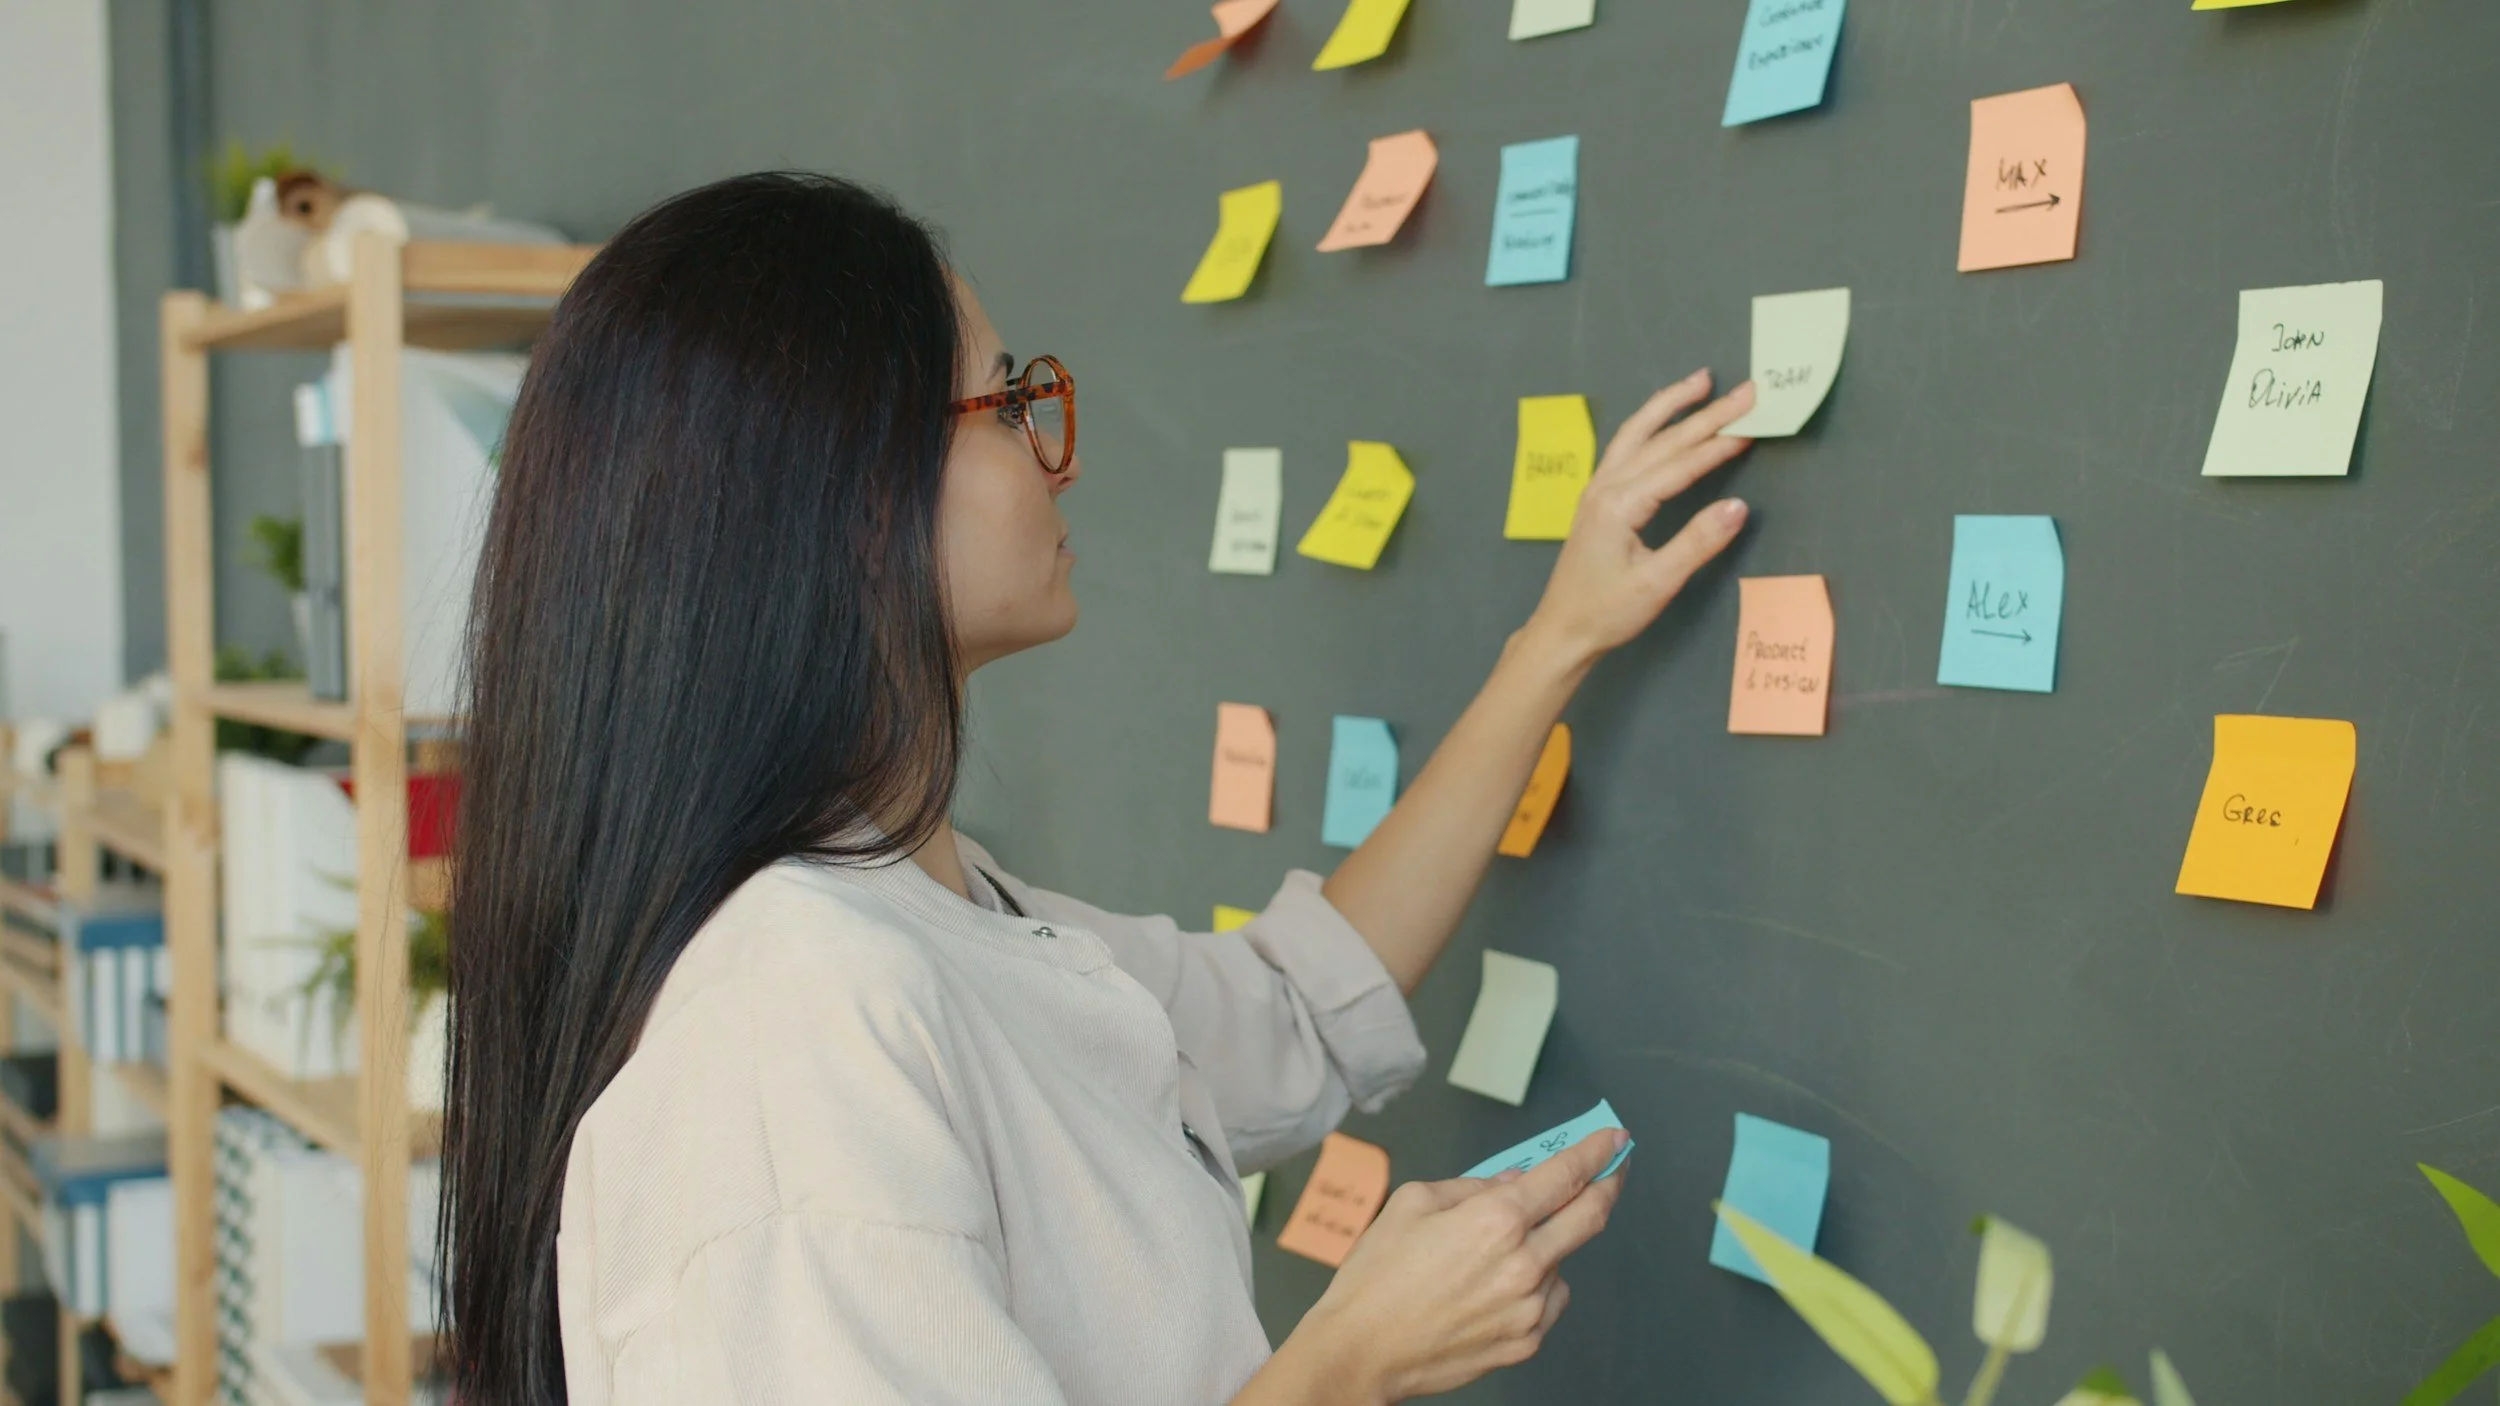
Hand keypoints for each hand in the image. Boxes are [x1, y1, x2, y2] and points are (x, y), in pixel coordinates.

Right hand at [1287, 1129, 1630, 1403]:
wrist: (1361, 1351)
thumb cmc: (1377, 1279)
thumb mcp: (1413, 1203)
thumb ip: (1471, 1186)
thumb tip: (1513, 1182)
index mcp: (1496, 1220)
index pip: (1567, 1176)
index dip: (1597, 1152)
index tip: (1614, 1140)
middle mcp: (1523, 1264)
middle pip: (1590, 1216)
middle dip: (1609, 1185)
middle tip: (1614, 1170)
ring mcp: (1529, 1307)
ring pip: (1562, 1262)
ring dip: (1548, 1245)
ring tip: (1493, 1256)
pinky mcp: (1525, 1341)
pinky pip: (1548, 1301)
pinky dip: (1535, 1284)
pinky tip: (1493, 1287)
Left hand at [1523, 370, 1756, 666]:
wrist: (1563, 630)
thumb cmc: (1607, 612)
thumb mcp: (1657, 584)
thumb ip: (1698, 543)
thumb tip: (1738, 506)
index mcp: (1620, 504)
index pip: (1679, 464)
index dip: (1719, 445)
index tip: (1753, 425)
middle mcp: (1606, 487)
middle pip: (1663, 439)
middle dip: (1707, 413)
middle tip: (1746, 391)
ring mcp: (1598, 489)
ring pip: (1638, 432)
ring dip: (1671, 404)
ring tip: (1702, 381)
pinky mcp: (1598, 498)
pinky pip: (1626, 446)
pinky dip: (1651, 424)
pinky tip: (1665, 418)